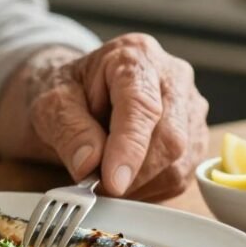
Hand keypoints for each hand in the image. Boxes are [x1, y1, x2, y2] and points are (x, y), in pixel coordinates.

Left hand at [0, 37, 208, 200]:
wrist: (81, 95)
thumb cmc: (69, 94)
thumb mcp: (51, 104)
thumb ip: (68, 129)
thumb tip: (89, 163)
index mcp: (135, 57)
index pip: (142, 105)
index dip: (129, 147)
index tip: (113, 181)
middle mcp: (173, 78)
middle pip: (170, 137)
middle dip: (133, 173)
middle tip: (98, 187)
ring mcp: (190, 108)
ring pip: (179, 163)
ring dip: (140, 184)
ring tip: (107, 175)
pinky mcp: (194, 138)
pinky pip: (180, 177)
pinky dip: (150, 188)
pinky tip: (126, 177)